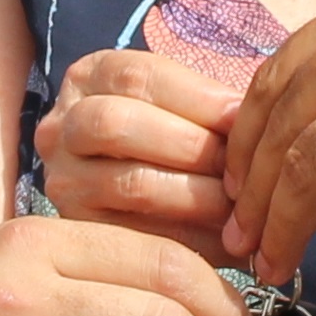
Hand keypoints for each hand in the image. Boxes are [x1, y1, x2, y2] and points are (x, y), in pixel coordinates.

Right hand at [32, 48, 237, 245]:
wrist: (126, 218)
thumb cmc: (174, 148)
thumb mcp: (180, 111)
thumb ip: (209, 109)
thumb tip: (256, 118)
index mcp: (87, 79)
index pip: (138, 75)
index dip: (197, 96)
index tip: (243, 116)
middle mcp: (59, 127)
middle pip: (118, 123)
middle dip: (190, 145)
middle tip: (241, 167)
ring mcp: (63, 182)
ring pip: (131, 182)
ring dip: (197, 195)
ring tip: (241, 205)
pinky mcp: (80, 233)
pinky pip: (139, 236)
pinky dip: (191, 238)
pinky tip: (226, 240)